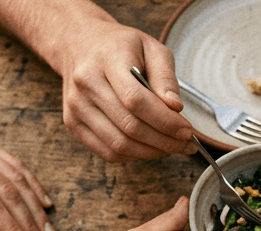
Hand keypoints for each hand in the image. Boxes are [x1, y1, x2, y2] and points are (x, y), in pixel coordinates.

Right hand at [56, 20, 193, 161]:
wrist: (80, 44)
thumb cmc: (121, 47)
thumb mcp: (151, 48)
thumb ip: (165, 77)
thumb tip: (176, 108)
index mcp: (107, 59)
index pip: (136, 100)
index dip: (166, 121)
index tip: (188, 131)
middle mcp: (86, 84)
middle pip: (130, 126)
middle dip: (165, 141)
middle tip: (186, 144)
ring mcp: (75, 106)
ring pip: (119, 144)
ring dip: (151, 153)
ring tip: (171, 147)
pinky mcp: (72, 123)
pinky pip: (107, 152)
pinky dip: (133, 156)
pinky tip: (149, 148)